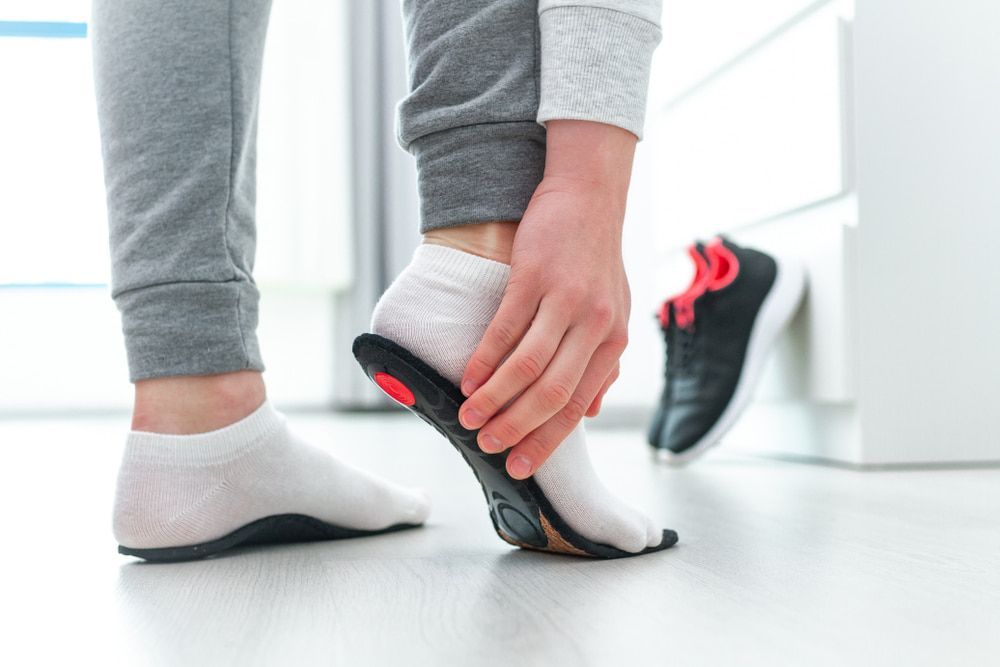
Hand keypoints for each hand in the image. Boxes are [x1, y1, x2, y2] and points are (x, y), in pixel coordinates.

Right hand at [456, 120, 636, 478]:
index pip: (577, 403)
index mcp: (614, 341)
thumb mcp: (615, 313)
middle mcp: (595, 325)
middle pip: (552, 392)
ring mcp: (565, 300)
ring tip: (469, 418)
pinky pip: (506, 329)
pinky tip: (468, 379)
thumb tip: (592, 411)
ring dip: (494, 399)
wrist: (589, 197)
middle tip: (488, 447)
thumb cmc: (597, 258)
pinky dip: (484, 359)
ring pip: (526, 366)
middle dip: (516, 428)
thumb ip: (603, 363)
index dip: (546, 439)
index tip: (520, 465)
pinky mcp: (535, 276)